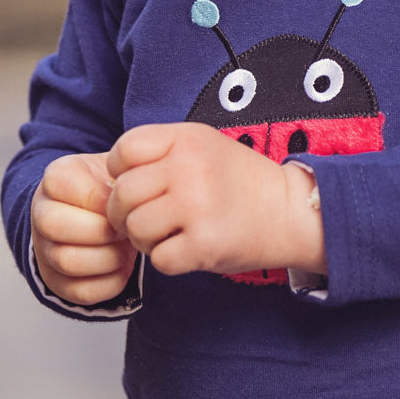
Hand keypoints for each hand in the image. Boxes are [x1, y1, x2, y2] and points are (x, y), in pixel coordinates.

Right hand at [31, 152, 137, 305]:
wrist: (98, 211)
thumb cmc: (112, 186)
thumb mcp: (117, 166)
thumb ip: (126, 171)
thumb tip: (139, 192)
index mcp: (56, 179)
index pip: (64, 185)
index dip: (99, 197)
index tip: (124, 202)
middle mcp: (41, 214)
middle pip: (55, 225)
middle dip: (101, 230)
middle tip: (126, 229)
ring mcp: (45, 251)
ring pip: (67, 261)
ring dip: (108, 257)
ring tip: (128, 247)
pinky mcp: (58, 282)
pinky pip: (80, 291)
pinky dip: (110, 282)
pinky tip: (124, 266)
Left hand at [106, 122, 325, 278]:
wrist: (288, 210)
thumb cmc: (238, 180)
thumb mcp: (202, 145)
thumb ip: (160, 152)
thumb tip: (112, 178)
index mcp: (186, 138)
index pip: (123, 150)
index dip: (119, 172)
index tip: (136, 184)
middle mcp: (189, 168)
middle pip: (122, 194)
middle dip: (124, 213)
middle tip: (144, 218)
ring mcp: (197, 206)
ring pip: (135, 229)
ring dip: (145, 240)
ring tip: (168, 234)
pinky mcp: (204, 245)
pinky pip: (158, 260)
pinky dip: (167, 260)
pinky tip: (186, 248)